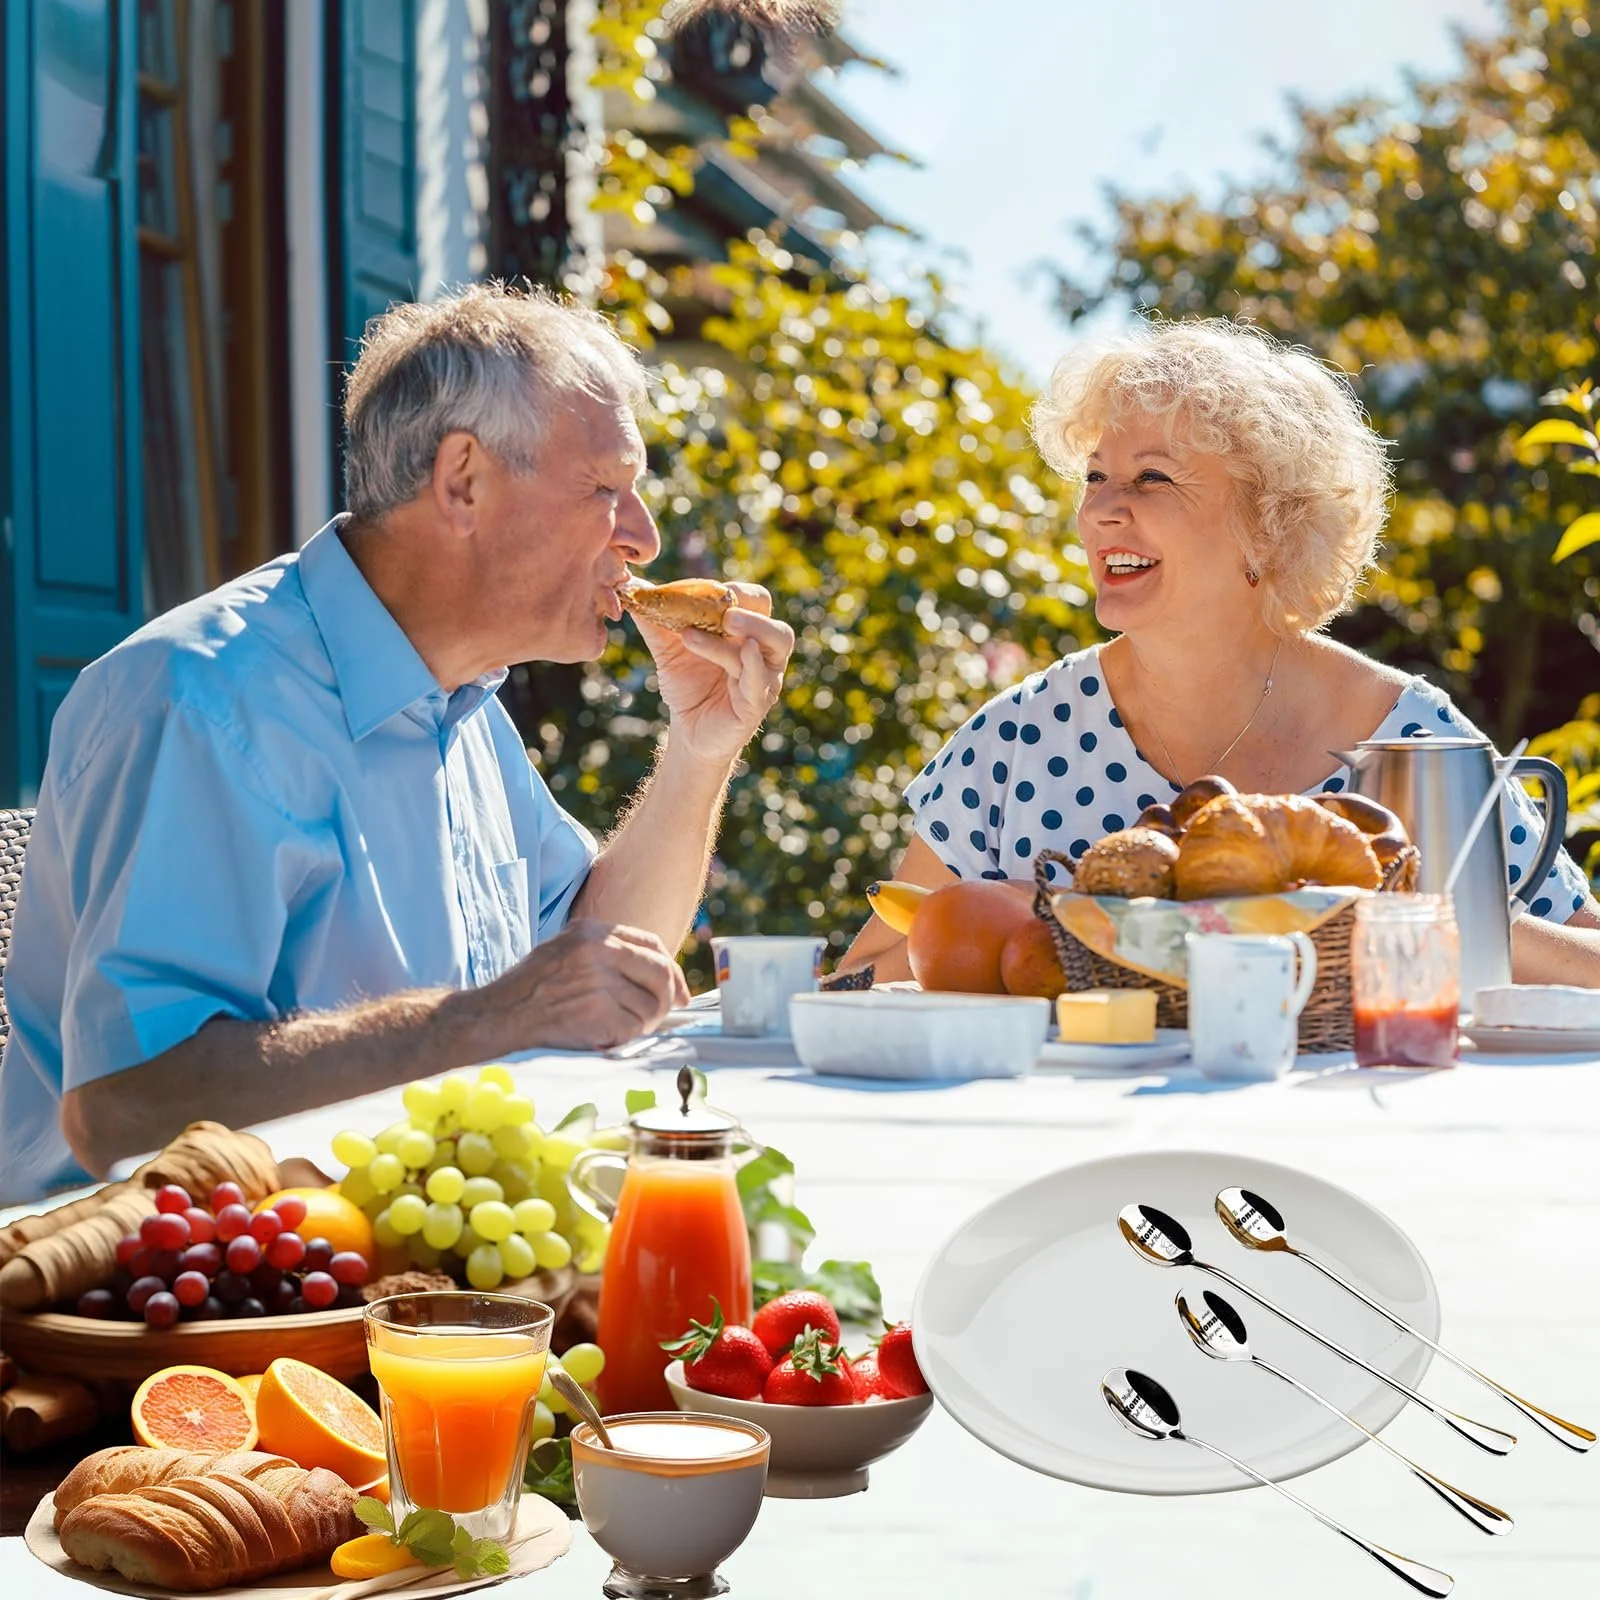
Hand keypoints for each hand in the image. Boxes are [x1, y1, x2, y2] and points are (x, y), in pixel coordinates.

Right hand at [470, 920, 689, 1051]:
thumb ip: (607, 952)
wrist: (498, 1013)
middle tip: (659, 1017)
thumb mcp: (567, 948)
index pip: (652, 945)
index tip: (679, 993)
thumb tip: (657, 975)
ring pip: (650, 1006)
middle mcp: (600, 950)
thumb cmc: (532, 987)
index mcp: (594, 931)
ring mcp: (600, 980)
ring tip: (616, 1028)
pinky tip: (602, 1036)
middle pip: (660, 974)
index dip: (672, 971)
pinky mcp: (597, 1011)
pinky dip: (622, 1038)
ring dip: (640, 1024)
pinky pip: (632, 1028)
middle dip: (666, 1000)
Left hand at [631, 585, 794, 767]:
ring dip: (750, 630)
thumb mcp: (668, 650)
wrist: (687, 732)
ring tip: (722, 624)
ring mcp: (763, 679)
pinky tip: (743, 651)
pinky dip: (752, 663)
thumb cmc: (688, 687)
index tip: (707, 590)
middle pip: (775, 622)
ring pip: (770, 646)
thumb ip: (655, 622)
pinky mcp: (755, 704)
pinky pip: (759, 680)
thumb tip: (635, 589)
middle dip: (752, 610)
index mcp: (746, 635)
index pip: (756, 602)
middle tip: (726, 605)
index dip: (738, 591)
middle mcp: (762, 654)